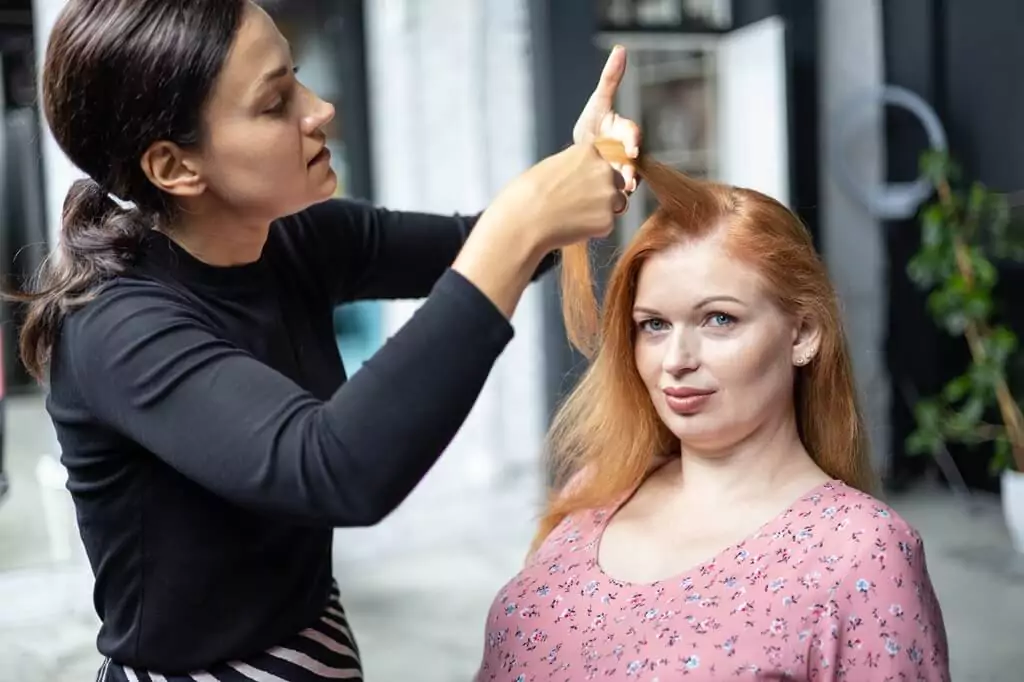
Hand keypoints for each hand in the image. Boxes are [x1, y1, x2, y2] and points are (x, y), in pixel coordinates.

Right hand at [491, 143, 624, 253]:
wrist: (524, 221)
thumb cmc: (527, 194)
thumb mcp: (551, 166)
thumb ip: (574, 167)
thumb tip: (583, 178)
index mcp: (589, 151)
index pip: (602, 163)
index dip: (589, 178)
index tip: (574, 188)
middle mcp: (604, 169)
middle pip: (616, 182)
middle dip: (602, 193)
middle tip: (577, 205)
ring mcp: (608, 195)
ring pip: (617, 204)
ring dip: (602, 211)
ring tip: (574, 217)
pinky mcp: (608, 220)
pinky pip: (607, 225)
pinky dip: (594, 229)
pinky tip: (573, 227)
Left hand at [573, 45, 640, 192]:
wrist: (578, 154)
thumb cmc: (592, 124)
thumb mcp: (598, 101)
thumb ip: (610, 78)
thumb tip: (620, 50)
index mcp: (623, 132)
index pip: (632, 133)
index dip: (633, 140)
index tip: (632, 149)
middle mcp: (626, 153)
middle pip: (633, 162)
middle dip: (632, 170)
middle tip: (629, 180)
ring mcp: (621, 171)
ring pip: (627, 181)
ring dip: (624, 188)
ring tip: (620, 194)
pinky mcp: (613, 188)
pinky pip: (617, 196)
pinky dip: (612, 201)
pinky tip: (605, 206)